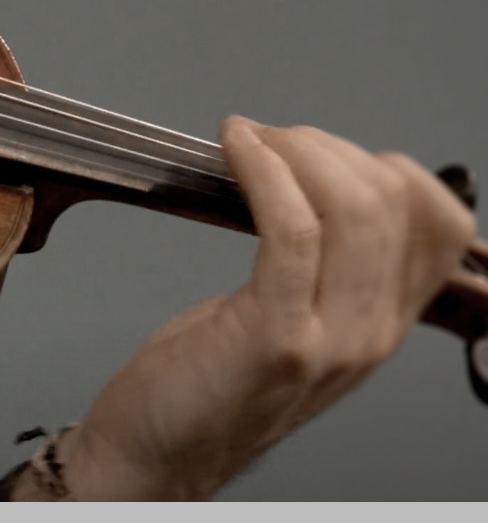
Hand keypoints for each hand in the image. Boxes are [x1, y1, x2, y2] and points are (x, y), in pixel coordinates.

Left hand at [46, 116, 476, 499]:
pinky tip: (235, 150)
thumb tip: (313, 182)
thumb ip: (321, 270)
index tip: (318, 153)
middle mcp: (371, 334)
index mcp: (381, 324)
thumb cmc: (205, 383)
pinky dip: (263, 172)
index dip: (384, 167)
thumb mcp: (289, 322)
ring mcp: (330, 339)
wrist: (154, 453)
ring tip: (249, 142)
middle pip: (392, 201)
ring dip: (295, 151)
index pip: (439, 224)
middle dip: (324, 146)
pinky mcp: (274, 336)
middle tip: (269, 140)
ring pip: (352, 209)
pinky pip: (291, 230)